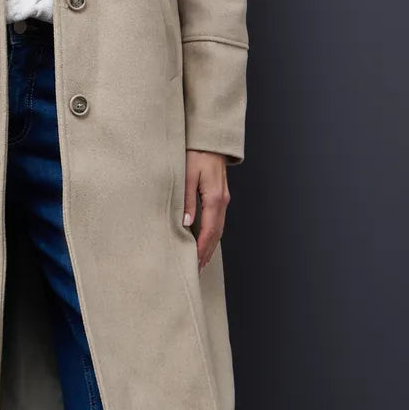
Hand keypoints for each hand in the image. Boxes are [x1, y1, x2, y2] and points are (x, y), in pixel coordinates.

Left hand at [182, 149, 229, 270]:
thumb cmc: (195, 154)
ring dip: (210, 246)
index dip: (201, 249)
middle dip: (206, 253)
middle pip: (216, 234)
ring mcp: (223, 199)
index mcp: (214, 198)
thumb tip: (185, 224)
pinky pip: (217, 220)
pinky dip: (212, 234)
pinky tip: (204, 241)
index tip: (193, 263)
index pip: (209, 231)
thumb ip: (186, 201)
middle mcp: (222, 201)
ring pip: (218, 229)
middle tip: (196, 270)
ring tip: (200, 261)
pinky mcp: (220, 196)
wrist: (209, 139)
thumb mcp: (186, 176)